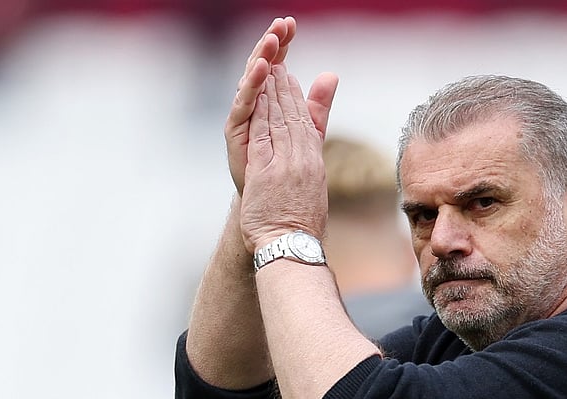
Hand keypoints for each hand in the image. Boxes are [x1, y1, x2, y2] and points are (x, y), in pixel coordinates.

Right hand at [224, 17, 338, 193]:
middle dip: (271, 44)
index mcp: (270, 102)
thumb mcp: (308, 131)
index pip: (276, 65)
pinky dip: (253, 85)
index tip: (292, 23)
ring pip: (251, 81)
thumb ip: (317, 103)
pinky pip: (245, 104)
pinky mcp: (236, 131)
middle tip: (281, 23)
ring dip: (261, 58)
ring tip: (272, 39)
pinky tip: (263, 68)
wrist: (273, 207)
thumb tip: (331, 74)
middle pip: (262, 67)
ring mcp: (244, 118)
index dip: (283, 45)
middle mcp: (255, 106)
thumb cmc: (286, 170)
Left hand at [240, 65, 332, 251]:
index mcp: (315, 163)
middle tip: (278, 62)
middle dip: (285, 88)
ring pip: (279, 120)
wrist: (291, 247)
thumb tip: (317, 151)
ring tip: (267, 70)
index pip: (306, 123)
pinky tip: (255, 95)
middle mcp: (303, 160)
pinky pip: (263, 134)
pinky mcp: (268, 171)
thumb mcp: (313, 188)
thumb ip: (311, 167)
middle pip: (293, 116)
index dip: (297, 98)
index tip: (290, 78)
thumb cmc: (301, 224)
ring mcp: (286, 164)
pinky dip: (260, 112)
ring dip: (272, 92)